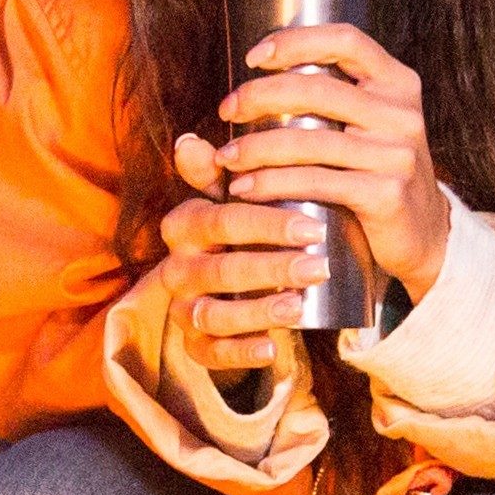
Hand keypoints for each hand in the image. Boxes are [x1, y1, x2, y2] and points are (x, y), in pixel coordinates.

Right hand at [149, 133, 330, 369]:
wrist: (226, 285)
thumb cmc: (237, 233)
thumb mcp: (230, 199)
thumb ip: (218, 172)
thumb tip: (189, 140)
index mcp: (183, 226)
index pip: (221, 220)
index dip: (265, 225)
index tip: (313, 228)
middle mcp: (176, 268)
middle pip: (222, 269)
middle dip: (272, 268)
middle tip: (318, 267)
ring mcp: (183, 308)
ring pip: (214, 314)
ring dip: (258, 311)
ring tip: (298, 306)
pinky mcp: (193, 344)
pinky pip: (210, 354)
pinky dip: (241, 353)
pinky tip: (273, 348)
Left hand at [217, 22, 456, 291]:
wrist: (425, 236)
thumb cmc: (377, 174)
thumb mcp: (367, 127)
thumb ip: (328, 103)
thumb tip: (250, 85)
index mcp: (398, 83)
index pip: (346, 40)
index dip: (296, 41)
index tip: (253, 58)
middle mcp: (402, 113)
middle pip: (318, 89)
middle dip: (260, 96)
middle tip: (227, 110)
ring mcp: (397, 154)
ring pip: (309, 141)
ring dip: (255, 147)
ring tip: (226, 157)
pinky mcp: (387, 194)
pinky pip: (316, 182)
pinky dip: (272, 184)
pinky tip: (245, 189)